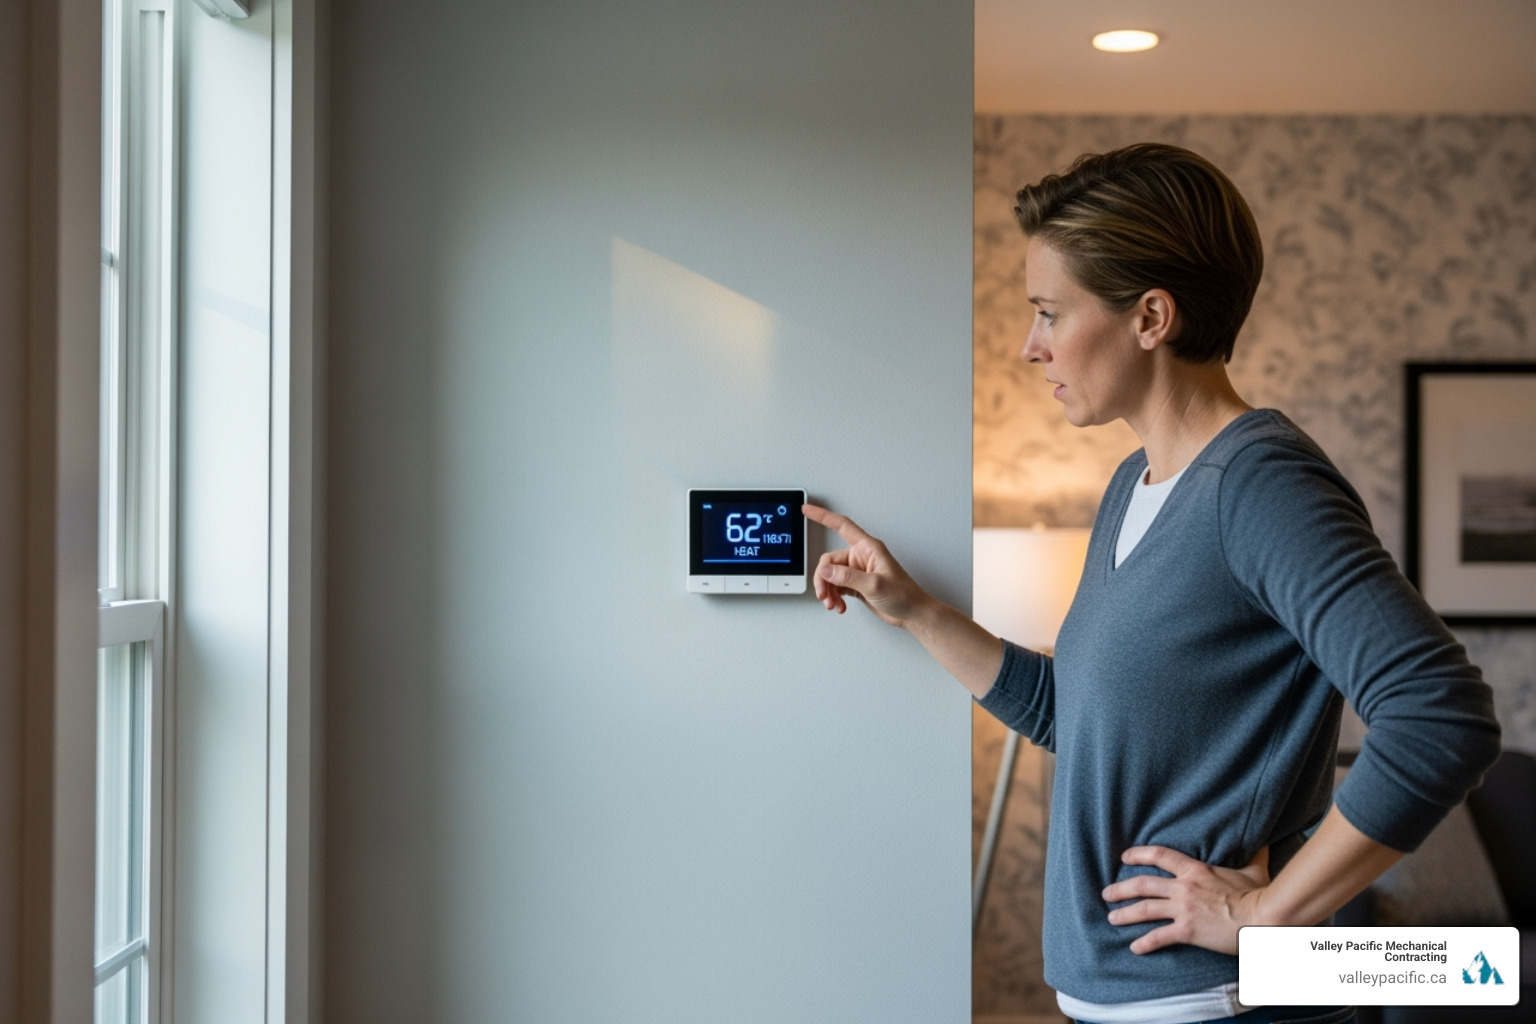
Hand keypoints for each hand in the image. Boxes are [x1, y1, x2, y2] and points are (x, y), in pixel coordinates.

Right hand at [802, 503, 932, 628]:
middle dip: (823, 578)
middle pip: (830, 560)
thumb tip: (826, 571)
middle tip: (824, 594)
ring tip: (833, 603)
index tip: (807, 510)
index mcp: (868, 548)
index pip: (841, 525)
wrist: (912, 613)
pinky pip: (836, 586)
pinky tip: (840, 605)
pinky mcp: (856, 584)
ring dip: (829, 591)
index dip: (823, 516)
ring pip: (831, 576)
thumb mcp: (874, 584)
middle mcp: (861, 557)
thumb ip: (847, 577)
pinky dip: (835, 596)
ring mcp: (858, 571)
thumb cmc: (904, 594)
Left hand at [1101, 845, 1270, 955]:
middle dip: (1121, 889)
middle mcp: (1184, 887)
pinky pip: (1160, 937)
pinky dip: (1145, 943)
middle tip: (1107, 893)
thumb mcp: (1254, 870)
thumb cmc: (1259, 895)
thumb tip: (1263, 842)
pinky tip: (1134, 948)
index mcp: (1196, 870)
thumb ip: (1253, 856)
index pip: (1160, 856)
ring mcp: (1184, 909)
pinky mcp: (1188, 931)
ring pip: (1145, 909)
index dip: (1139, 854)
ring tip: (1112, 918)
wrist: (1263, 918)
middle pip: (1143, 884)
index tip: (1125, 857)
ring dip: (1125, 914)